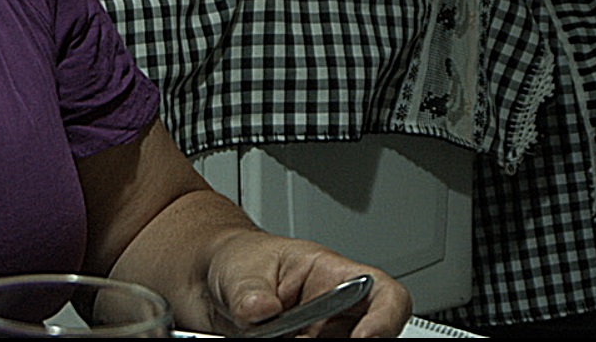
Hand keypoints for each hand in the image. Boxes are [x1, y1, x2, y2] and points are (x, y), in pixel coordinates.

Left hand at [200, 231, 410, 337]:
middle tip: (297, 340)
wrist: (209, 281)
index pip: (385, 296)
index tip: (366, 336)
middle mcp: (334, 314)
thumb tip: (261, 308)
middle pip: (368, 337)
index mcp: (334, 277)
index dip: (386, 319)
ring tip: (271, 334)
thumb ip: (251, 291)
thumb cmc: (239, 260)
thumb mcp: (241, 268)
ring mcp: (320, 338)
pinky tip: (262, 338)